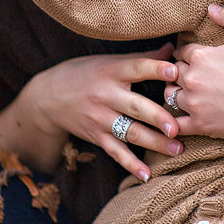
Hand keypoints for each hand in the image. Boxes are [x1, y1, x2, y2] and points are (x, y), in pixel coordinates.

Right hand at [19, 44, 182, 181]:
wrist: (46, 97)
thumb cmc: (85, 73)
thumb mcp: (109, 62)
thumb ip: (142, 58)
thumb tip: (172, 49)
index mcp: (112, 72)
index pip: (136, 68)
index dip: (155, 68)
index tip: (174, 70)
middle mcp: (107, 96)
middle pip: (135, 106)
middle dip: (157, 117)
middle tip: (177, 128)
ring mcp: (101, 118)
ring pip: (130, 132)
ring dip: (154, 143)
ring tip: (177, 150)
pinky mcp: (96, 136)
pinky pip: (116, 152)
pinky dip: (131, 164)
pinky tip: (147, 175)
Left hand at [165, 4, 223, 142]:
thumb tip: (211, 9)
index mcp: (203, 56)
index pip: (184, 51)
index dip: (193, 53)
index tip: (202, 58)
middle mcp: (193, 79)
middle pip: (174, 72)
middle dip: (185, 71)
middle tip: (199, 75)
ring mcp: (195, 104)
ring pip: (171, 95)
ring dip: (179, 92)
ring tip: (193, 93)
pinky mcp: (201, 125)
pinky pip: (176, 124)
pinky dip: (174, 122)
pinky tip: (181, 118)